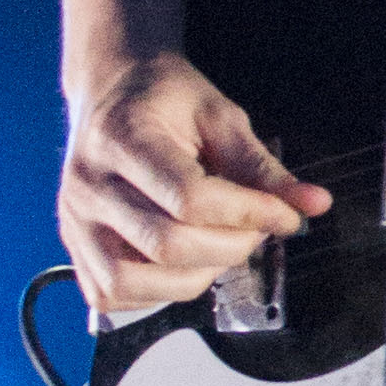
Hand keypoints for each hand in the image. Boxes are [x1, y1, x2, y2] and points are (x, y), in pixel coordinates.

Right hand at [60, 52, 329, 317]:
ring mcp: (74, 223)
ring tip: (219, 246)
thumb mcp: (219, 116)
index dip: (249, 214)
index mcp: (121, 140)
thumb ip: (261, 164)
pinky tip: (183, 262)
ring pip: (136, 282)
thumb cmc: (163, 100)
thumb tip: (311, 204)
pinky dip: (158, 292)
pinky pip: (114, 295)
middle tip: (255, 229)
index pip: (190, 199)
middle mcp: (87, 186)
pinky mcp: (75, 249)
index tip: (286, 214)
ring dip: (195, 277)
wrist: (111, 90)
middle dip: (230, 247)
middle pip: (167, 246)